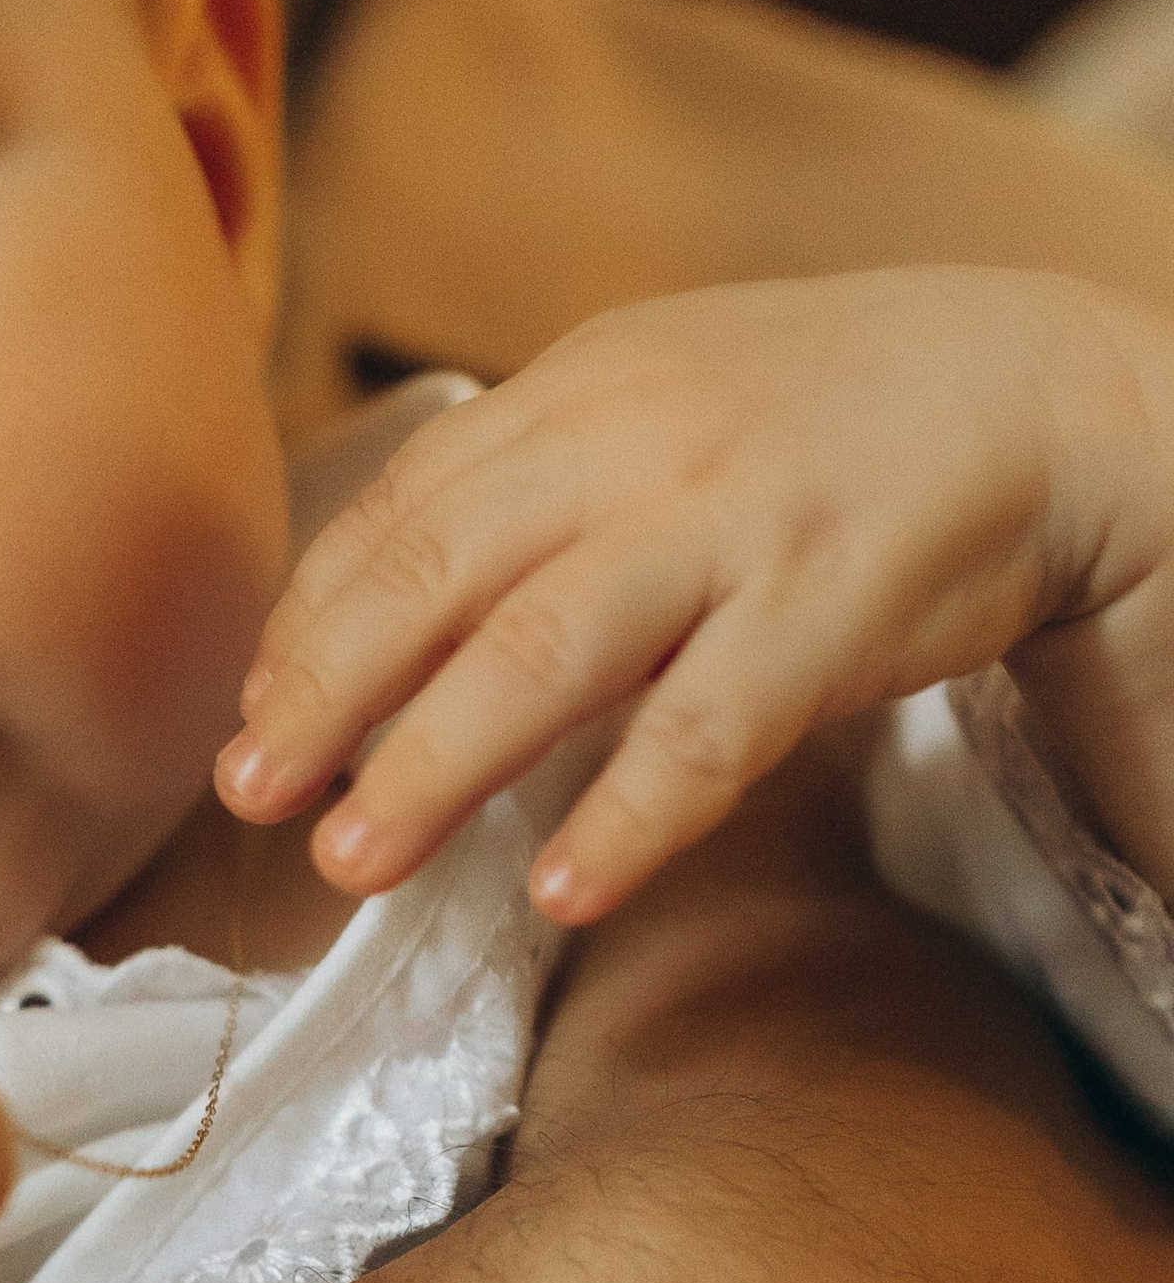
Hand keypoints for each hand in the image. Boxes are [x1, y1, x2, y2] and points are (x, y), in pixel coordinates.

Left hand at [215, 268, 1173, 920]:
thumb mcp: (651, 404)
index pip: (402, 510)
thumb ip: (522, 489)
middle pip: (439, 574)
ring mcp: (732, 521)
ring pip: (544, 650)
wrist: (1036, 389)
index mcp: (574, 389)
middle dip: (326, 692)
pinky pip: (707, 731)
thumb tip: (364, 619)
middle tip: (246, 794)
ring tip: (351, 860)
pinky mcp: (828, 606)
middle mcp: (635, 441)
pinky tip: (562, 892)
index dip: (312, 623)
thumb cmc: (813, 425)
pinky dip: (626, 817)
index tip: (247, 718)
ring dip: (432, 763)